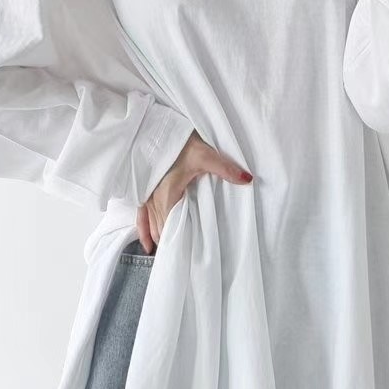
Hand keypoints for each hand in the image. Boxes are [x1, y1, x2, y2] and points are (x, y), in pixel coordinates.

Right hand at [136, 130, 253, 253]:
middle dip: (170, 244)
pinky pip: (140, 216)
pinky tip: (147, 244)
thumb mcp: (206, 155)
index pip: (171, 228)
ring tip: (167, 256)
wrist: (160, 128)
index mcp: (168, 196)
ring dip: (158, 239)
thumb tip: (248, 180)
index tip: (186, 257)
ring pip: (150, 226)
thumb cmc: (181, 142)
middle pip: (161, 230)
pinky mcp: (144, 189)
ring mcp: (147, 195)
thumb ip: (226, 169)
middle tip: (182, 261)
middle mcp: (154, 200)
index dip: (177, 244)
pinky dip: (143, 230)